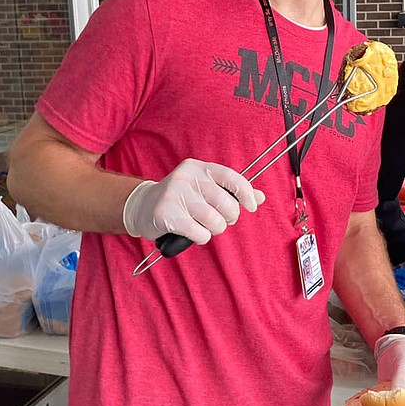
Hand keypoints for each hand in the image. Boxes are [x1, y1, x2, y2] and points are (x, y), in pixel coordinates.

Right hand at [122, 160, 264, 243]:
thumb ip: (232, 191)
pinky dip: (200, 237)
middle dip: (228, 218)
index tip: (252, 206)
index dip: (247, 193)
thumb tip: (261, 197)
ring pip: (213, 221)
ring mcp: (175, 194)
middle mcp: (187, 177)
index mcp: (200, 168)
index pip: (231, 177)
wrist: (143, 206)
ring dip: (213, 230)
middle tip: (219, 221)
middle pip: (226, 203)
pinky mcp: (166, 213)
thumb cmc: (181, 199)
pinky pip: (198, 233)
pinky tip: (192, 233)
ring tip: (203, 226)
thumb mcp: (205, 189)